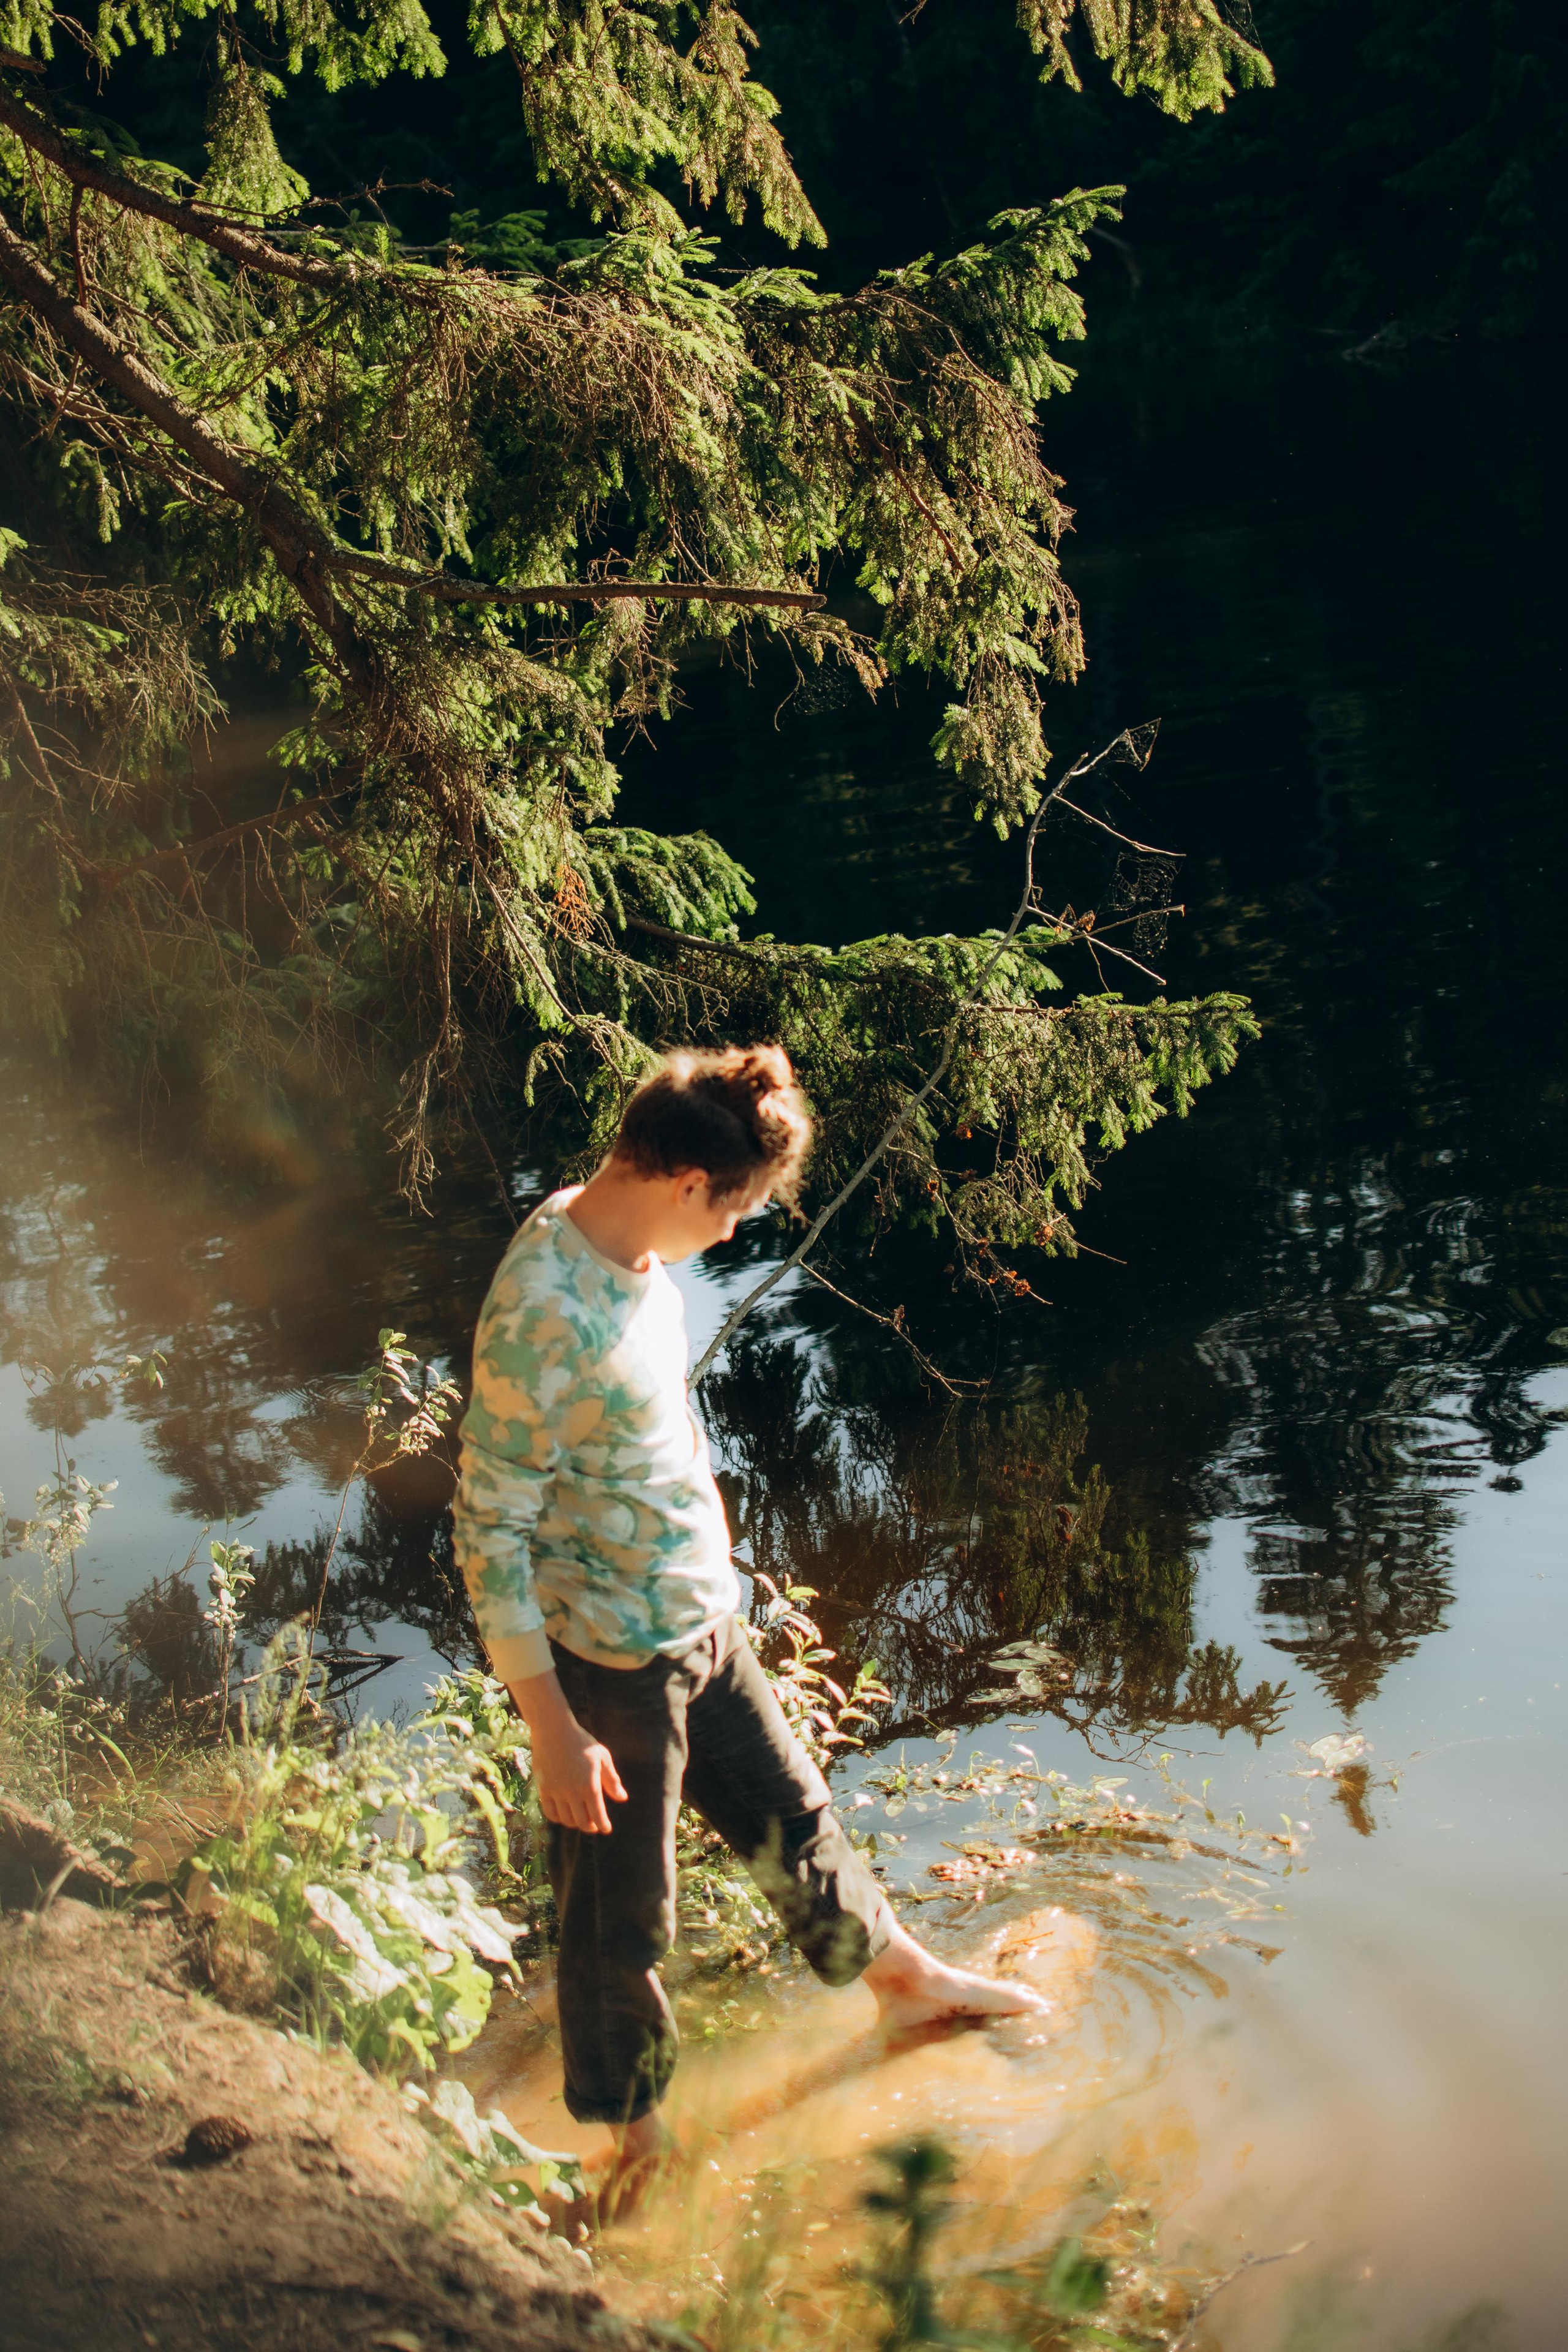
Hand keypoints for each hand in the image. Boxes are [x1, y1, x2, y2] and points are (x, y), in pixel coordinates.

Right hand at [510, 1671, 627, 1833]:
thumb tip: (622, 1798)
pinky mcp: (543, 1789)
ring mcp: (556, 1792)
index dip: (603, 1825)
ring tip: (580, 1819)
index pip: (598, 1815)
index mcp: (589, 1786)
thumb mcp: (602, 1757)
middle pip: (582, 1822)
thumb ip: (612, 1780)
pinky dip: (558, 1818)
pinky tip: (564, 1815)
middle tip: (594, 1825)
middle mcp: (572, 1793)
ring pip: (566, 1820)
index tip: (606, 1829)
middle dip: (590, 1827)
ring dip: (575, 1823)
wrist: (553, 1730)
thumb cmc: (581, 1742)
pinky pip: (550, 1812)